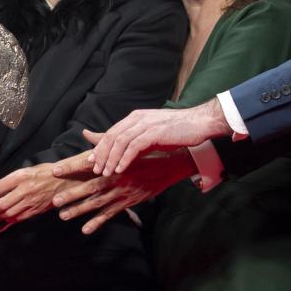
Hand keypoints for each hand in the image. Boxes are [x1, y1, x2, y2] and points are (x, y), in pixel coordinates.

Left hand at [0, 162, 69, 228]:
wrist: (66, 179)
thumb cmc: (44, 172)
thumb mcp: (25, 171)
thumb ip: (10, 182)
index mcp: (20, 177)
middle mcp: (24, 190)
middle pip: (0, 205)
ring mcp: (31, 202)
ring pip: (8, 214)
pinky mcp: (36, 210)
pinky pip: (19, 218)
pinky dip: (10, 218)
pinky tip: (8, 215)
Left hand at [53, 149, 193, 233]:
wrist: (170, 164)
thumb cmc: (145, 153)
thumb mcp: (125, 145)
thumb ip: (103, 141)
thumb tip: (85, 133)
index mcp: (112, 163)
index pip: (87, 165)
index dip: (70, 168)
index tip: (55, 170)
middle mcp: (115, 178)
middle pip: (89, 188)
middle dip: (71, 194)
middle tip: (55, 200)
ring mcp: (121, 192)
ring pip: (97, 203)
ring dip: (79, 210)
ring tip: (63, 216)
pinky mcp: (128, 202)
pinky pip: (110, 214)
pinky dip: (98, 222)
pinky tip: (85, 229)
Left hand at [87, 101, 229, 174]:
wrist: (199, 123)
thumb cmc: (178, 130)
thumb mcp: (152, 133)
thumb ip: (136, 138)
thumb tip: (122, 150)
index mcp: (135, 117)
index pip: (111, 132)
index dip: (99, 147)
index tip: (91, 161)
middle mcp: (137, 118)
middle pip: (111, 137)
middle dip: (101, 155)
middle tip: (95, 170)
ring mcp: (146, 124)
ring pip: (120, 142)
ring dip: (111, 159)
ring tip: (106, 173)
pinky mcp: (154, 132)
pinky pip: (134, 147)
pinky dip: (125, 159)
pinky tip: (121, 170)